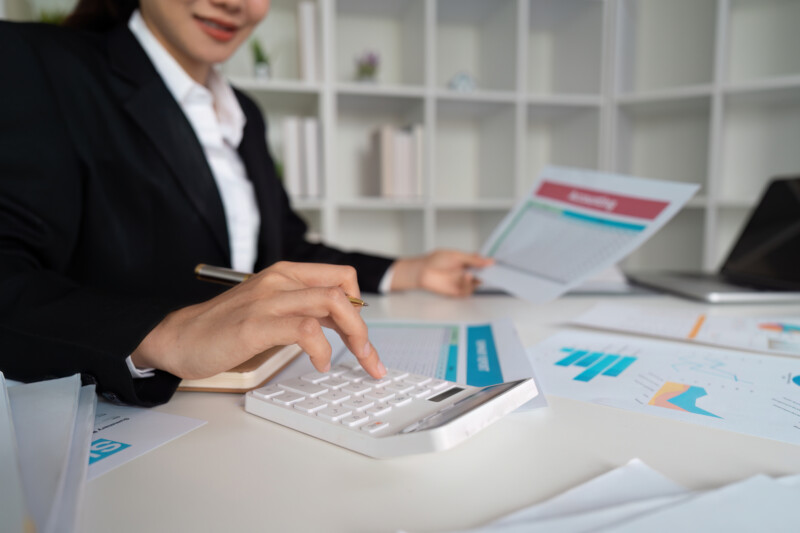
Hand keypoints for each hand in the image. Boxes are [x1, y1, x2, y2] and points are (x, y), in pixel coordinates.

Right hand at [130, 262, 385, 379]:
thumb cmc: (225, 327)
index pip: (342, 277)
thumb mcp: (272, 309)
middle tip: (369, 357)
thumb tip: (342, 326)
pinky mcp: (256, 324)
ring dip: (354, 336)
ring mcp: (268, 300)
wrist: (179, 337)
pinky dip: (321, 349)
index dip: (360, 306)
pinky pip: (305, 329)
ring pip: (332, 302)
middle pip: (343, 291)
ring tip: (355, 360)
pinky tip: (319, 364)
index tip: (364, 336)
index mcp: (286, 274)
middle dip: (364, 328)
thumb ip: (303, 310)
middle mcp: (280, 280)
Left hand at [390, 249, 493, 296]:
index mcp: (467, 262)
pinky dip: (468, 285)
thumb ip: (473, 260)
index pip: (482, 264)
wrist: (422, 271)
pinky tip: (465, 278)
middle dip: (487, 275)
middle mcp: (465, 273)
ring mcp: (461, 282)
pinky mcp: (456, 292)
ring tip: (469, 274)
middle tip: (490, 272)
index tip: (496, 265)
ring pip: (475, 285)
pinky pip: (467, 292)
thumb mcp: (457, 256)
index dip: (489, 265)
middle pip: (481, 275)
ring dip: (474, 280)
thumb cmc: (435, 261)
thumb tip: (488, 261)